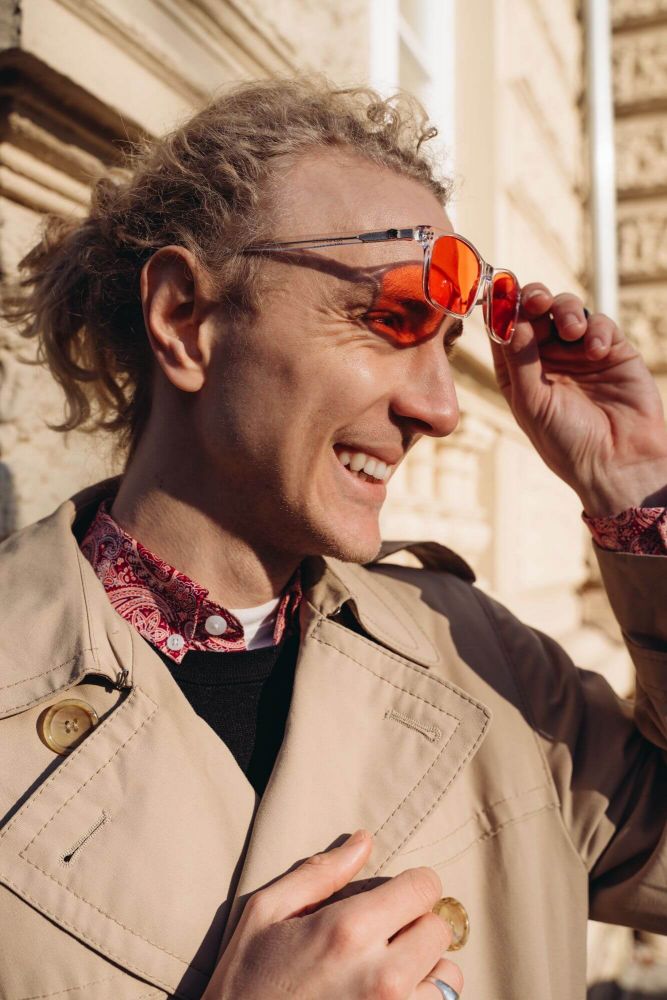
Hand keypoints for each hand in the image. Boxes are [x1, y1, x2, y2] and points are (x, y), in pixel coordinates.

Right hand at [203, 830, 462, 999]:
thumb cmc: (245, 982)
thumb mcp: (266, 914)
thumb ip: (320, 873)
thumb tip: (364, 841)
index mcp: (349, 930)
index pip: (424, 887)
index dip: (410, 885)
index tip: (393, 896)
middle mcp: (383, 975)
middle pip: (438, 929)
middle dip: (414, 924)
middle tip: (383, 935)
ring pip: (448, 976)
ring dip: (426, 968)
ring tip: (388, 970)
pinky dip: (421, 998)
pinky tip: (387, 996)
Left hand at [490, 283, 666, 515]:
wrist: (618, 463)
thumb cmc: (567, 442)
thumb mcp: (533, 403)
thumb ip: (520, 359)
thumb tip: (507, 319)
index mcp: (517, 371)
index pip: (503, 329)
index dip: (499, 308)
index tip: (498, 290)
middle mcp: (545, 357)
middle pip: (534, 311)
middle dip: (533, 298)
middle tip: (536, 300)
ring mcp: (578, 352)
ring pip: (566, 309)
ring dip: (565, 310)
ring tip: (572, 330)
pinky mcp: (612, 350)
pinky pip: (600, 324)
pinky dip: (597, 330)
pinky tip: (596, 351)